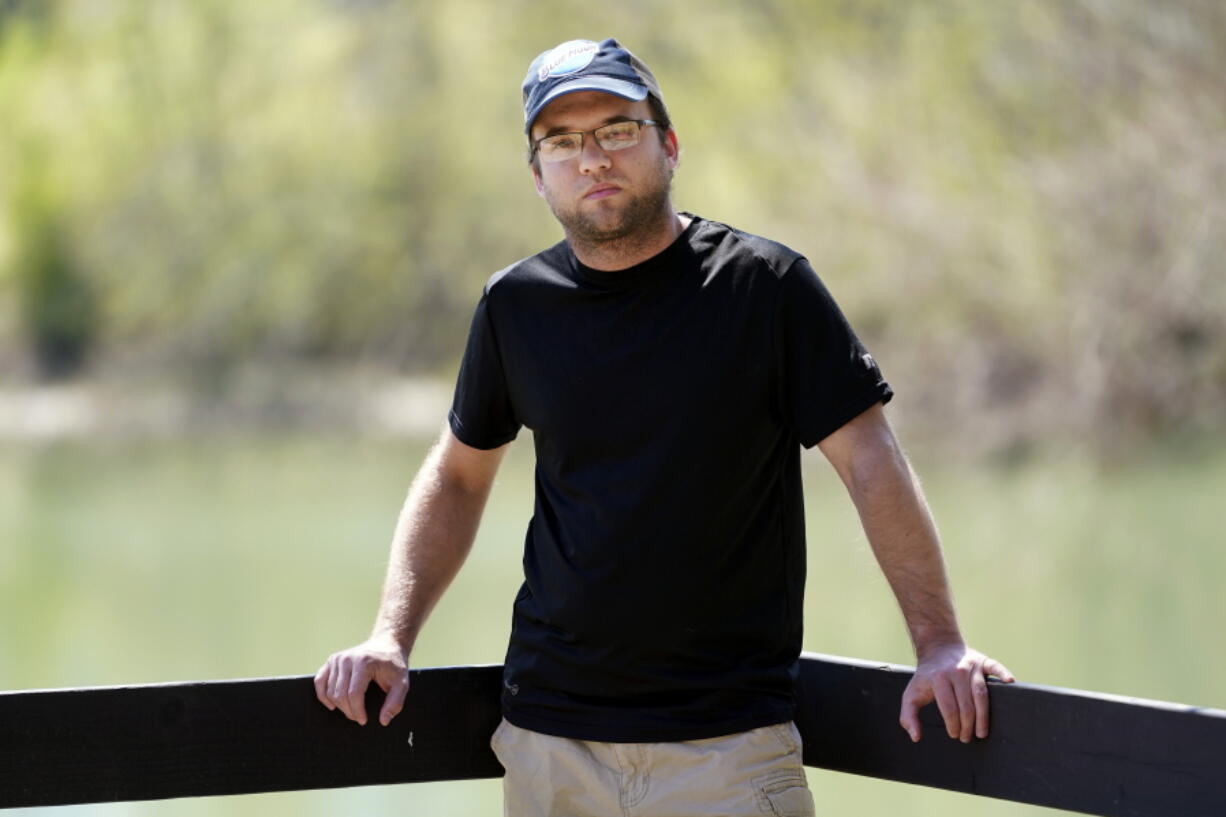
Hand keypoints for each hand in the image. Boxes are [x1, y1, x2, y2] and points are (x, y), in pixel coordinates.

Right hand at [314, 637, 409, 726]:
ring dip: (338, 706)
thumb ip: (395, 702)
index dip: (357, 711)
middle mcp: (347, 659)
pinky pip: (320, 681)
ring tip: (352, 710)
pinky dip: (323, 695)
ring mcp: (337, 658)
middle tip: (359, 717)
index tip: (364, 721)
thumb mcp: (402, 683)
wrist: (386, 644)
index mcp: (364, 662)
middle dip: (349, 711)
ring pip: (329, 691)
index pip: (354, 694)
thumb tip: (383, 720)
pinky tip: (332, 705)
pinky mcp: (331, 660)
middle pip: (340, 694)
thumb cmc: (394, 665)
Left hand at [899, 642, 1014, 742]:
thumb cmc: (927, 677)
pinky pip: (996, 667)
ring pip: (982, 694)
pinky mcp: (983, 661)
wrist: (938, 649)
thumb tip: (916, 737)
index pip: (949, 708)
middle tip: (967, 738)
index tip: (955, 735)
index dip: (953, 725)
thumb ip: (908, 716)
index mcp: (939, 679)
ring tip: (982, 732)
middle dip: (968, 726)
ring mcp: (972, 665)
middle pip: (967, 705)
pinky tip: (1010, 682)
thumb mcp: (911, 694)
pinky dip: (1004, 673)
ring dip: (984, 716)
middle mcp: (957, 671)